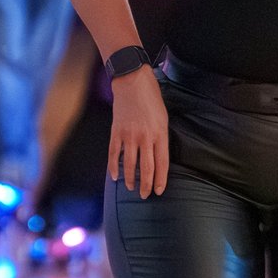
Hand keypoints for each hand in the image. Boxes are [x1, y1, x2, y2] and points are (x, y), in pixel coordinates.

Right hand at [109, 71, 168, 196]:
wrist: (132, 82)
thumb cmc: (151, 99)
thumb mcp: (163, 118)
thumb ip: (161, 138)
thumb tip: (158, 157)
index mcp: (159, 134)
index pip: (162, 163)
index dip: (160, 180)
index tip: (158, 191)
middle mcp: (145, 137)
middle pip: (146, 168)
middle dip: (146, 185)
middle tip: (144, 195)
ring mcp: (129, 135)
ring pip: (130, 164)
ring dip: (130, 179)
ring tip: (131, 188)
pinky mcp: (116, 132)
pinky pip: (114, 154)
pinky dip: (114, 167)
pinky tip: (115, 176)